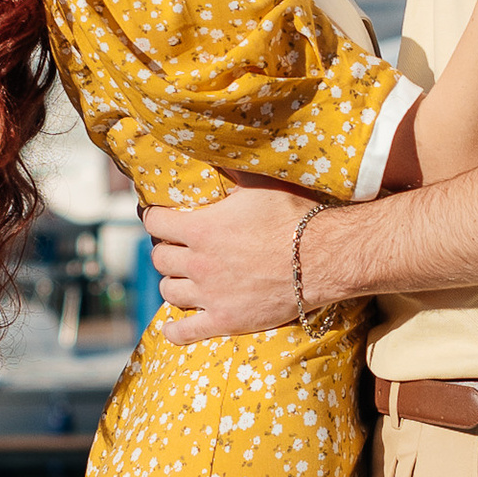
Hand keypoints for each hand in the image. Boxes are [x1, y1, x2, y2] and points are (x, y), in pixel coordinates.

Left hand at [140, 181, 320, 338]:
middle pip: (159, 259)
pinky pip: (186, 332)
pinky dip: (174, 330)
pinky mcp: (225, 320)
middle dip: (166, 250)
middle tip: (179, 248)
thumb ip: (230, 169)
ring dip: (173, 283)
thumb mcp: (258, 184)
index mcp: (200, 229)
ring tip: (184, 278)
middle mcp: (199, 263)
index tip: (159, 217)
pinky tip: (172, 327)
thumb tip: (214, 145)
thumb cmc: (293, 216)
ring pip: (168, 291)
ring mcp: (210, 295)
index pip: (155, 222)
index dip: (155, 217)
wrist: (322, 258)